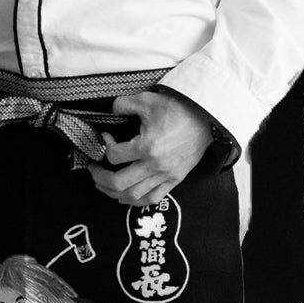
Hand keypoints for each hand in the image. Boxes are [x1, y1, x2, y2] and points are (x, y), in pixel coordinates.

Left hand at [88, 89, 213, 204]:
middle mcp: (155, 165)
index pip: (114, 156)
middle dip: (100, 178)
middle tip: (95, 170)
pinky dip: (135, 201)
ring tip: (105, 184)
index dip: (104, 146)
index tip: (106, 138)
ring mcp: (166, 175)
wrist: (208, 117)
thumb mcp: (148, 101)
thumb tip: (110, 110)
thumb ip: (124, 104)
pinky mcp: (175, 179)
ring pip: (132, 195)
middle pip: (117, 183)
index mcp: (147, 146)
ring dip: (113, 192)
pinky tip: (126, 195)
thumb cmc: (179, 109)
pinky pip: (152, 199)